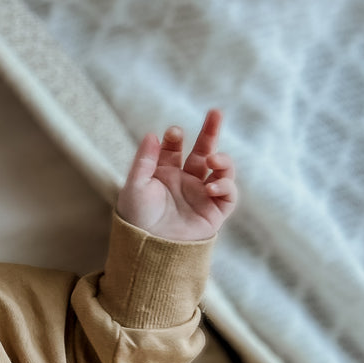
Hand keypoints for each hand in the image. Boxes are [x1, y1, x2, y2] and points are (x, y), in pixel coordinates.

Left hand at [117, 108, 237, 240]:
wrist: (148, 250)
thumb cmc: (136, 220)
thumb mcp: (135, 186)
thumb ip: (144, 160)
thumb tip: (151, 133)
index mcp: (164, 174)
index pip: (174, 148)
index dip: (175, 137)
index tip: (174, 133)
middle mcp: (184, 182)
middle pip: (203, 151)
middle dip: (210, 132)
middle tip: (215, 112)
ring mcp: (200, 196)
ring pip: (221, 171)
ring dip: (222, 160)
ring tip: (213, 159)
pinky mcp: (213, 212)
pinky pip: (228, 195)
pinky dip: (225, 187)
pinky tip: (211, 187)